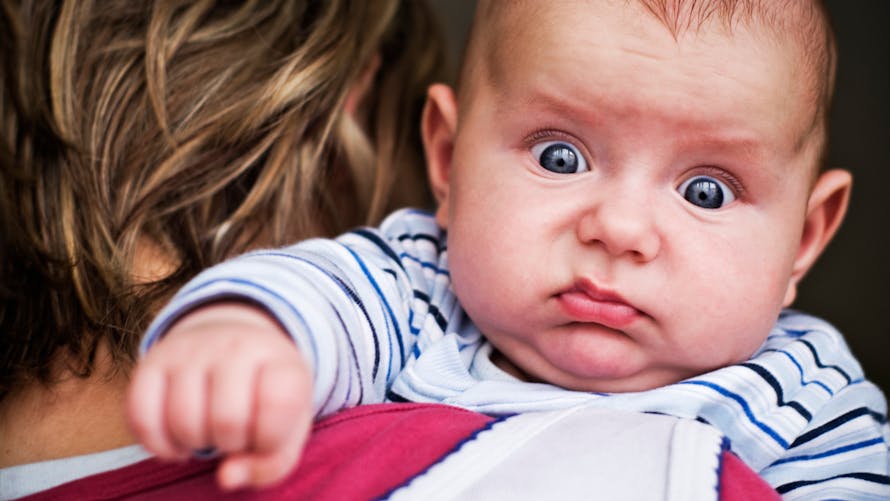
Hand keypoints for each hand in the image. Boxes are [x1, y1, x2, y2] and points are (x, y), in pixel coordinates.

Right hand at [127, 302, 312, 489]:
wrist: (233, 345)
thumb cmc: (264, 399)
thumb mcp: (286, 429)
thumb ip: (271, 464)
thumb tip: (226, 477)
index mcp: (281, 361)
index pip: (278, 404)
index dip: (269, 439)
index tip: (265, 435)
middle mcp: (237, 345)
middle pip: (227, 419)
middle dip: (230, 444)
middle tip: (234, 434)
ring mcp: (192, 349)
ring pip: (183, 419)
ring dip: (194, 444)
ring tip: (207, 434)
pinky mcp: (152, 360)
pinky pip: (142, 416)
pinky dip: (158, 445)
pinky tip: (177, 443)